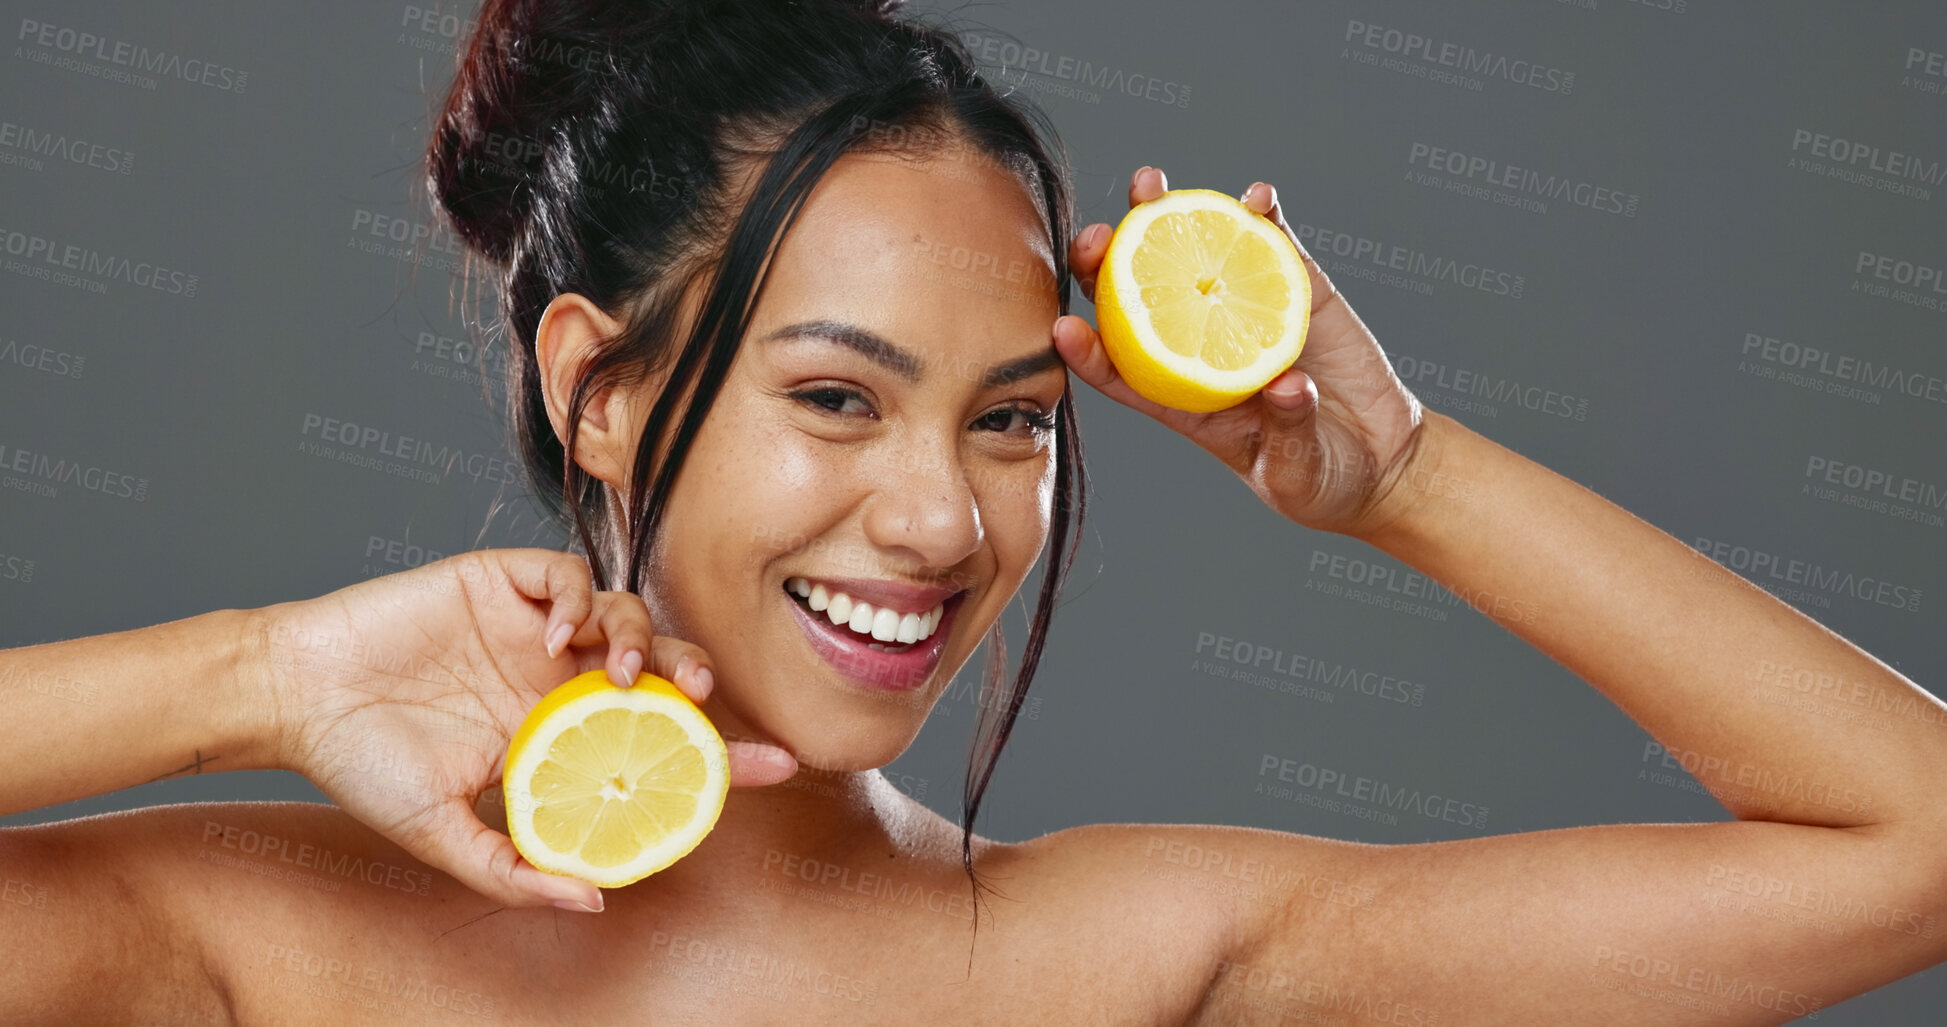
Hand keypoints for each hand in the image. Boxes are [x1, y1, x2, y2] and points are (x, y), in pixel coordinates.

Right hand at [251, 549, 797, 911]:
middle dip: (695, 678)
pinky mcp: (503, 580)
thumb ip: (513, 869)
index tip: (781, 766)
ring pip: (626, 613)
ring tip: (620, 674)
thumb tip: (594, 899)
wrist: (295, 696)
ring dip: (642, 638)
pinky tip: (563, 632)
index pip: (657, 738)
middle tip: (703, 701)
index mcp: (556, 731)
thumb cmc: (362, 764)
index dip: (722, 749)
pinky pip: (567, 573)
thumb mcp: (442, 834)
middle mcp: (556, 674)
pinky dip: (580, 596)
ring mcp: (533, 625)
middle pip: (659, 667)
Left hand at [1055, 166, 1429, 536]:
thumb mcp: (1298, 472)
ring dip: (1164, 214)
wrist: (1379, 455)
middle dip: (1105, 262)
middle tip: (1097, 237)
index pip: (1122, 372)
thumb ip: (1290, 432)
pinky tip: (1256, 197)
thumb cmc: (1320, 476)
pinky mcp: (1293, 286)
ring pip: (1191, 253)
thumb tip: (1286, 385)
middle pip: (1135, 297)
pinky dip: (1262, 214)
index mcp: (1184, 400)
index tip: (1064, 329)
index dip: (1088, 352)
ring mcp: (1241, 308)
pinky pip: (1270, 241)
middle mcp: (1200, 344)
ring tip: (1150, 184)